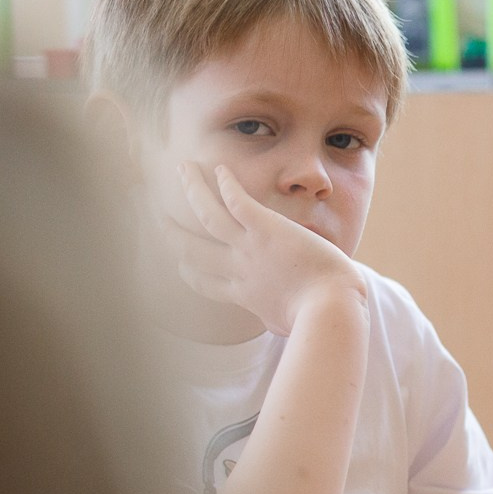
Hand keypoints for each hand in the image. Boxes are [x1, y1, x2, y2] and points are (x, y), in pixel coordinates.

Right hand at [164, 162, 364, 335]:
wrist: (331, 309)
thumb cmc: (320, 321)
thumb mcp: (288, 325)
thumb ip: (276, 319)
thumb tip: (278, 324)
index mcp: (245, 294)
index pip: (205, 283)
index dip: (188, 272)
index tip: (180, 264)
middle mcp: (239, 269)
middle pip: (194, 250)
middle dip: (174, 233)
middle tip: (160, 218)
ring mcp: (250, 248)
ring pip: (209, 215)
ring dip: (193, 191)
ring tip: (183, 169)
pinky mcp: (268, 230)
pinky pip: (239, 203)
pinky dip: (226, 185)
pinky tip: (219, 169)